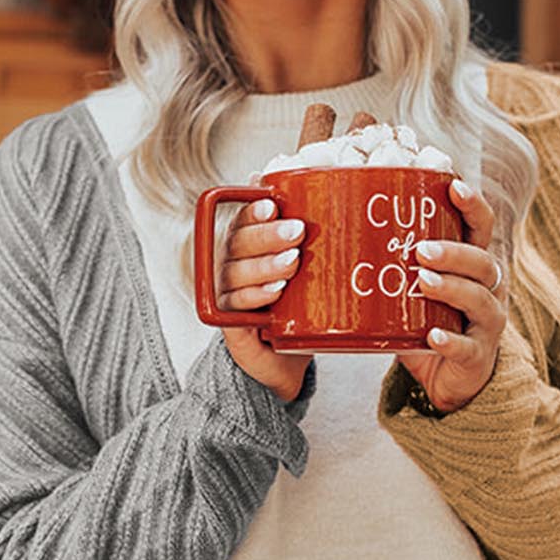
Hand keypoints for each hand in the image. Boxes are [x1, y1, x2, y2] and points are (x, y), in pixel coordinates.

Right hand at [217, 196, 312, 402]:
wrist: (288, 359)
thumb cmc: (301, 305)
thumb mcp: (312, 268)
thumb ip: (313, 238)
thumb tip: (329, 201)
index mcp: (247, 246)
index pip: (243, 221)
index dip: (254, 211)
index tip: (274, 205)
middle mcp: (233, 266)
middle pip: (239, 243)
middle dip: (269, 235)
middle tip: (298, 232)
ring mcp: (230, 295)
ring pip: (237, 272)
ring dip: (266, 264)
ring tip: (292, 263)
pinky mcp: (231, 323)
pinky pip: (235, 306)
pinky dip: (254, 296)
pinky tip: (275, 292)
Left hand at [396, 178, 507, 412]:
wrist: (447, 378)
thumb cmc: (426, 324)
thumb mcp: (410, 291)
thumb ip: (388, 265)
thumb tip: (335, 229)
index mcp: (472, 265)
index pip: (481, 227)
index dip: (472, 205)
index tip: (452, 186)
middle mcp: (488, 289)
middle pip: (481, 261)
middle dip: (453, 252)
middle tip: (419, 250)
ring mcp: (486, 324)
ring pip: (479, 299)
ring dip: (451, 288)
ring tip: (422, 282)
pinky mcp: (477, 356)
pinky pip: (467, 346)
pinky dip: (451, 341)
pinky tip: (433, 337)